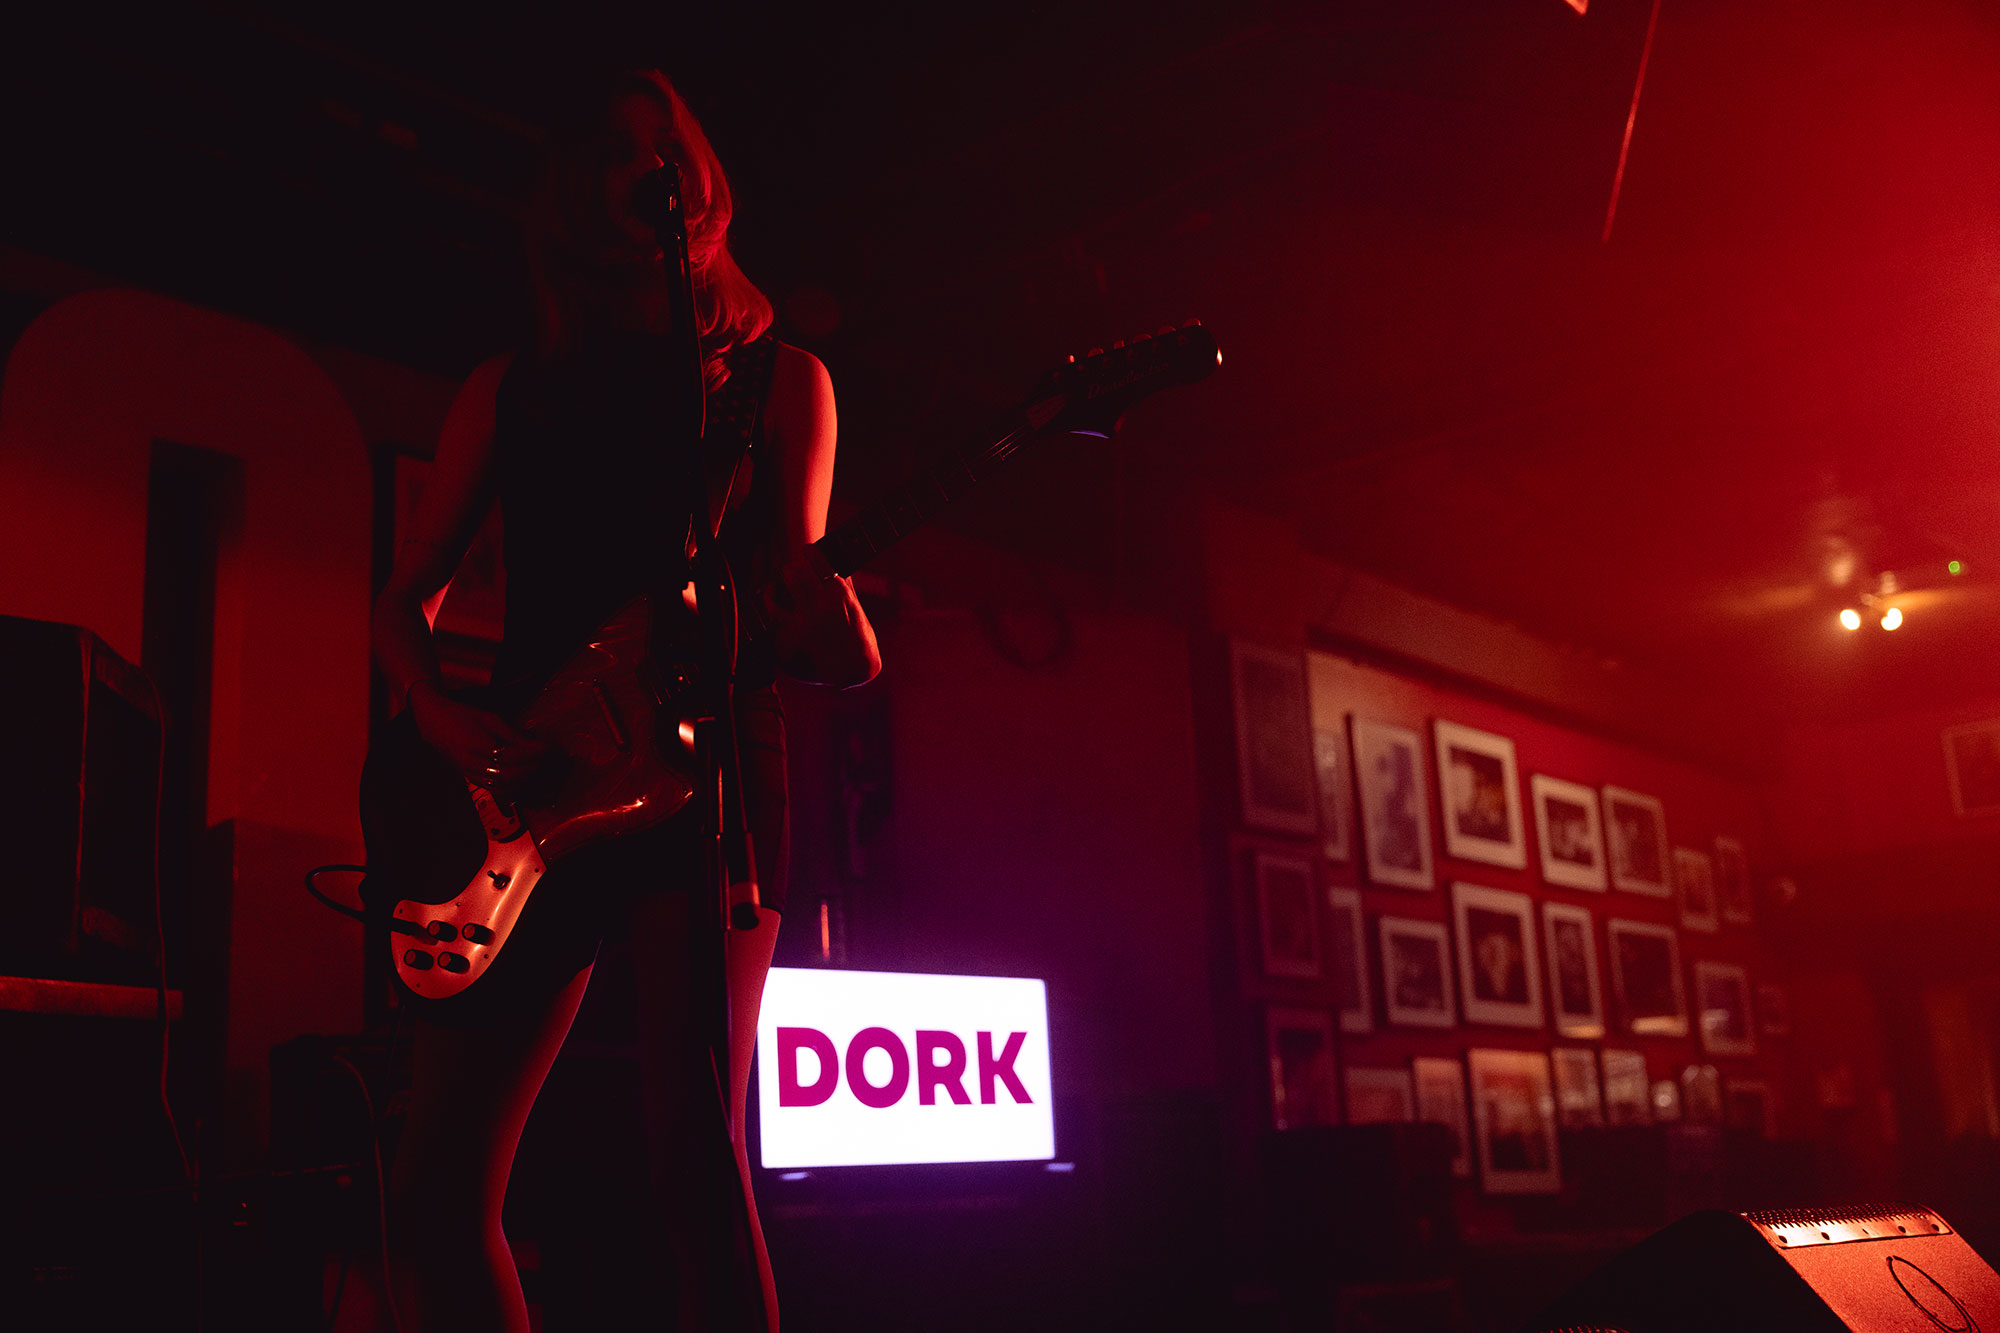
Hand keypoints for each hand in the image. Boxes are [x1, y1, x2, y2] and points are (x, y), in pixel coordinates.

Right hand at [407, 681, 553, 789]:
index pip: (514, 754)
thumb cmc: (463, 716)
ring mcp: (472, 774)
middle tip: (553, 763)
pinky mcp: (472, 779)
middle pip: (512, 773)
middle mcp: (474, 763)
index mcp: (479, 744)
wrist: (434, 723)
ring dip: (528, 784)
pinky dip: (515, 792)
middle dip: (536, 770)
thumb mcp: (489, 718)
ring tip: (546, 777)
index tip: (551, 748)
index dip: (535, 753)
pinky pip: (496, 791)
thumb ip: (512, 733)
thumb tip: (536, 745)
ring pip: (505, 786)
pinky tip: (529, 789)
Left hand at [766, 549, 880, 687]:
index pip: (819, 561)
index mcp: (840, 594)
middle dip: (794, 566)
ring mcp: (804, 621)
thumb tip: (835, 565)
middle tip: (793, 567)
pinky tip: (771, 596)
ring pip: (782, 588)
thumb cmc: (859, 638)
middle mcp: (821, 604)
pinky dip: (771, 601)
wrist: (854, 669)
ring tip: (781, 579)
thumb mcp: (856, 608)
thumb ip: (845, 585)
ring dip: (781, 580)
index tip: (807, 550)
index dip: (810, 552)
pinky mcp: (792, 636)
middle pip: (797, 571)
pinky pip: (774, 612)